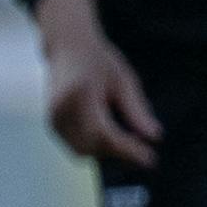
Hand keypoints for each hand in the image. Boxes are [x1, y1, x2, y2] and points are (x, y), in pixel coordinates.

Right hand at [32, 0, 158, 166]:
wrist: (68, 47)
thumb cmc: (98, 60)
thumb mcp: (124, 80)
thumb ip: (137, 110)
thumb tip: (154, 137)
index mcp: (79, 94)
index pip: (104, 133)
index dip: (128, 150)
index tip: (151, 159)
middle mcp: (60, 109)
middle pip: (92, 146)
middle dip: (120, 155)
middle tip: (145, 153)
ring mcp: (53, 118)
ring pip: (82, 151)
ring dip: (107, 154)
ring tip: (131, 144)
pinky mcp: (52, 124)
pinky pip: (75, 146)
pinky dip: (95, 148)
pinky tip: (113, 139)